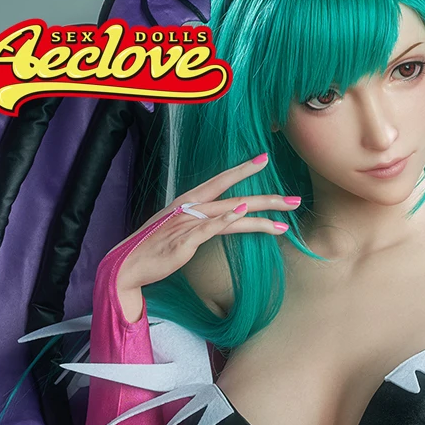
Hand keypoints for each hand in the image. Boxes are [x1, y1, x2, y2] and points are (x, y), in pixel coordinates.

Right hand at [106, 152, 300, 297]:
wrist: (130, 264)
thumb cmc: (156, 247)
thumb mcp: (180, 229)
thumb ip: (201, 221)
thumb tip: (222, 218)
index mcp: (190, 201)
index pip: (221, 181)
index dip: (244, 169)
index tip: (265, 160)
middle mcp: (191, 207)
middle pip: (236, 197)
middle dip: (268, 198)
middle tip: (295, 199)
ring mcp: (188, 222)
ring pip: (230, 213)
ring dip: (259, 217)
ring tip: (285, 223)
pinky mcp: (185, 240)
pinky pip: (209, 227)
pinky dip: (226, 219)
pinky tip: (242, 214)